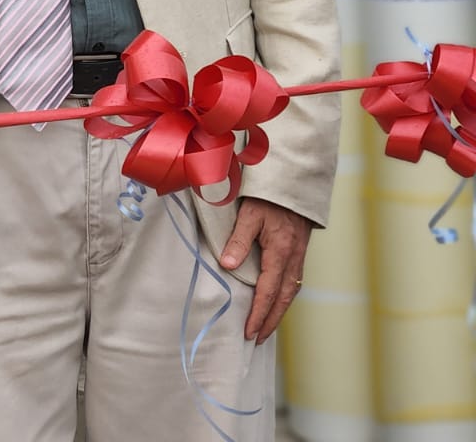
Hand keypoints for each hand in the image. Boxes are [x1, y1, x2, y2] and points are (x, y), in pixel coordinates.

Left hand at [218, 196, 311, 342]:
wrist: (295, 185)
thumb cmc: (269, 198)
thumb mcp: (250, 215)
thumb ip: (238, 240)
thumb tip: (228, 266)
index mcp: (280, 253)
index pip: (268, 292)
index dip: (258, 314)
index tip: (249, 331)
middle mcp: (293, 260)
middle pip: (282, 299)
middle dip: (270, 321)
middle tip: (257, 339)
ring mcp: (298, 258)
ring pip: (289, 293)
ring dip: (278, 313)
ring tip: (265, 328)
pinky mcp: (298, 253)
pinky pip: (292, 283)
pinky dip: (283, 298)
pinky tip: (275, 303)